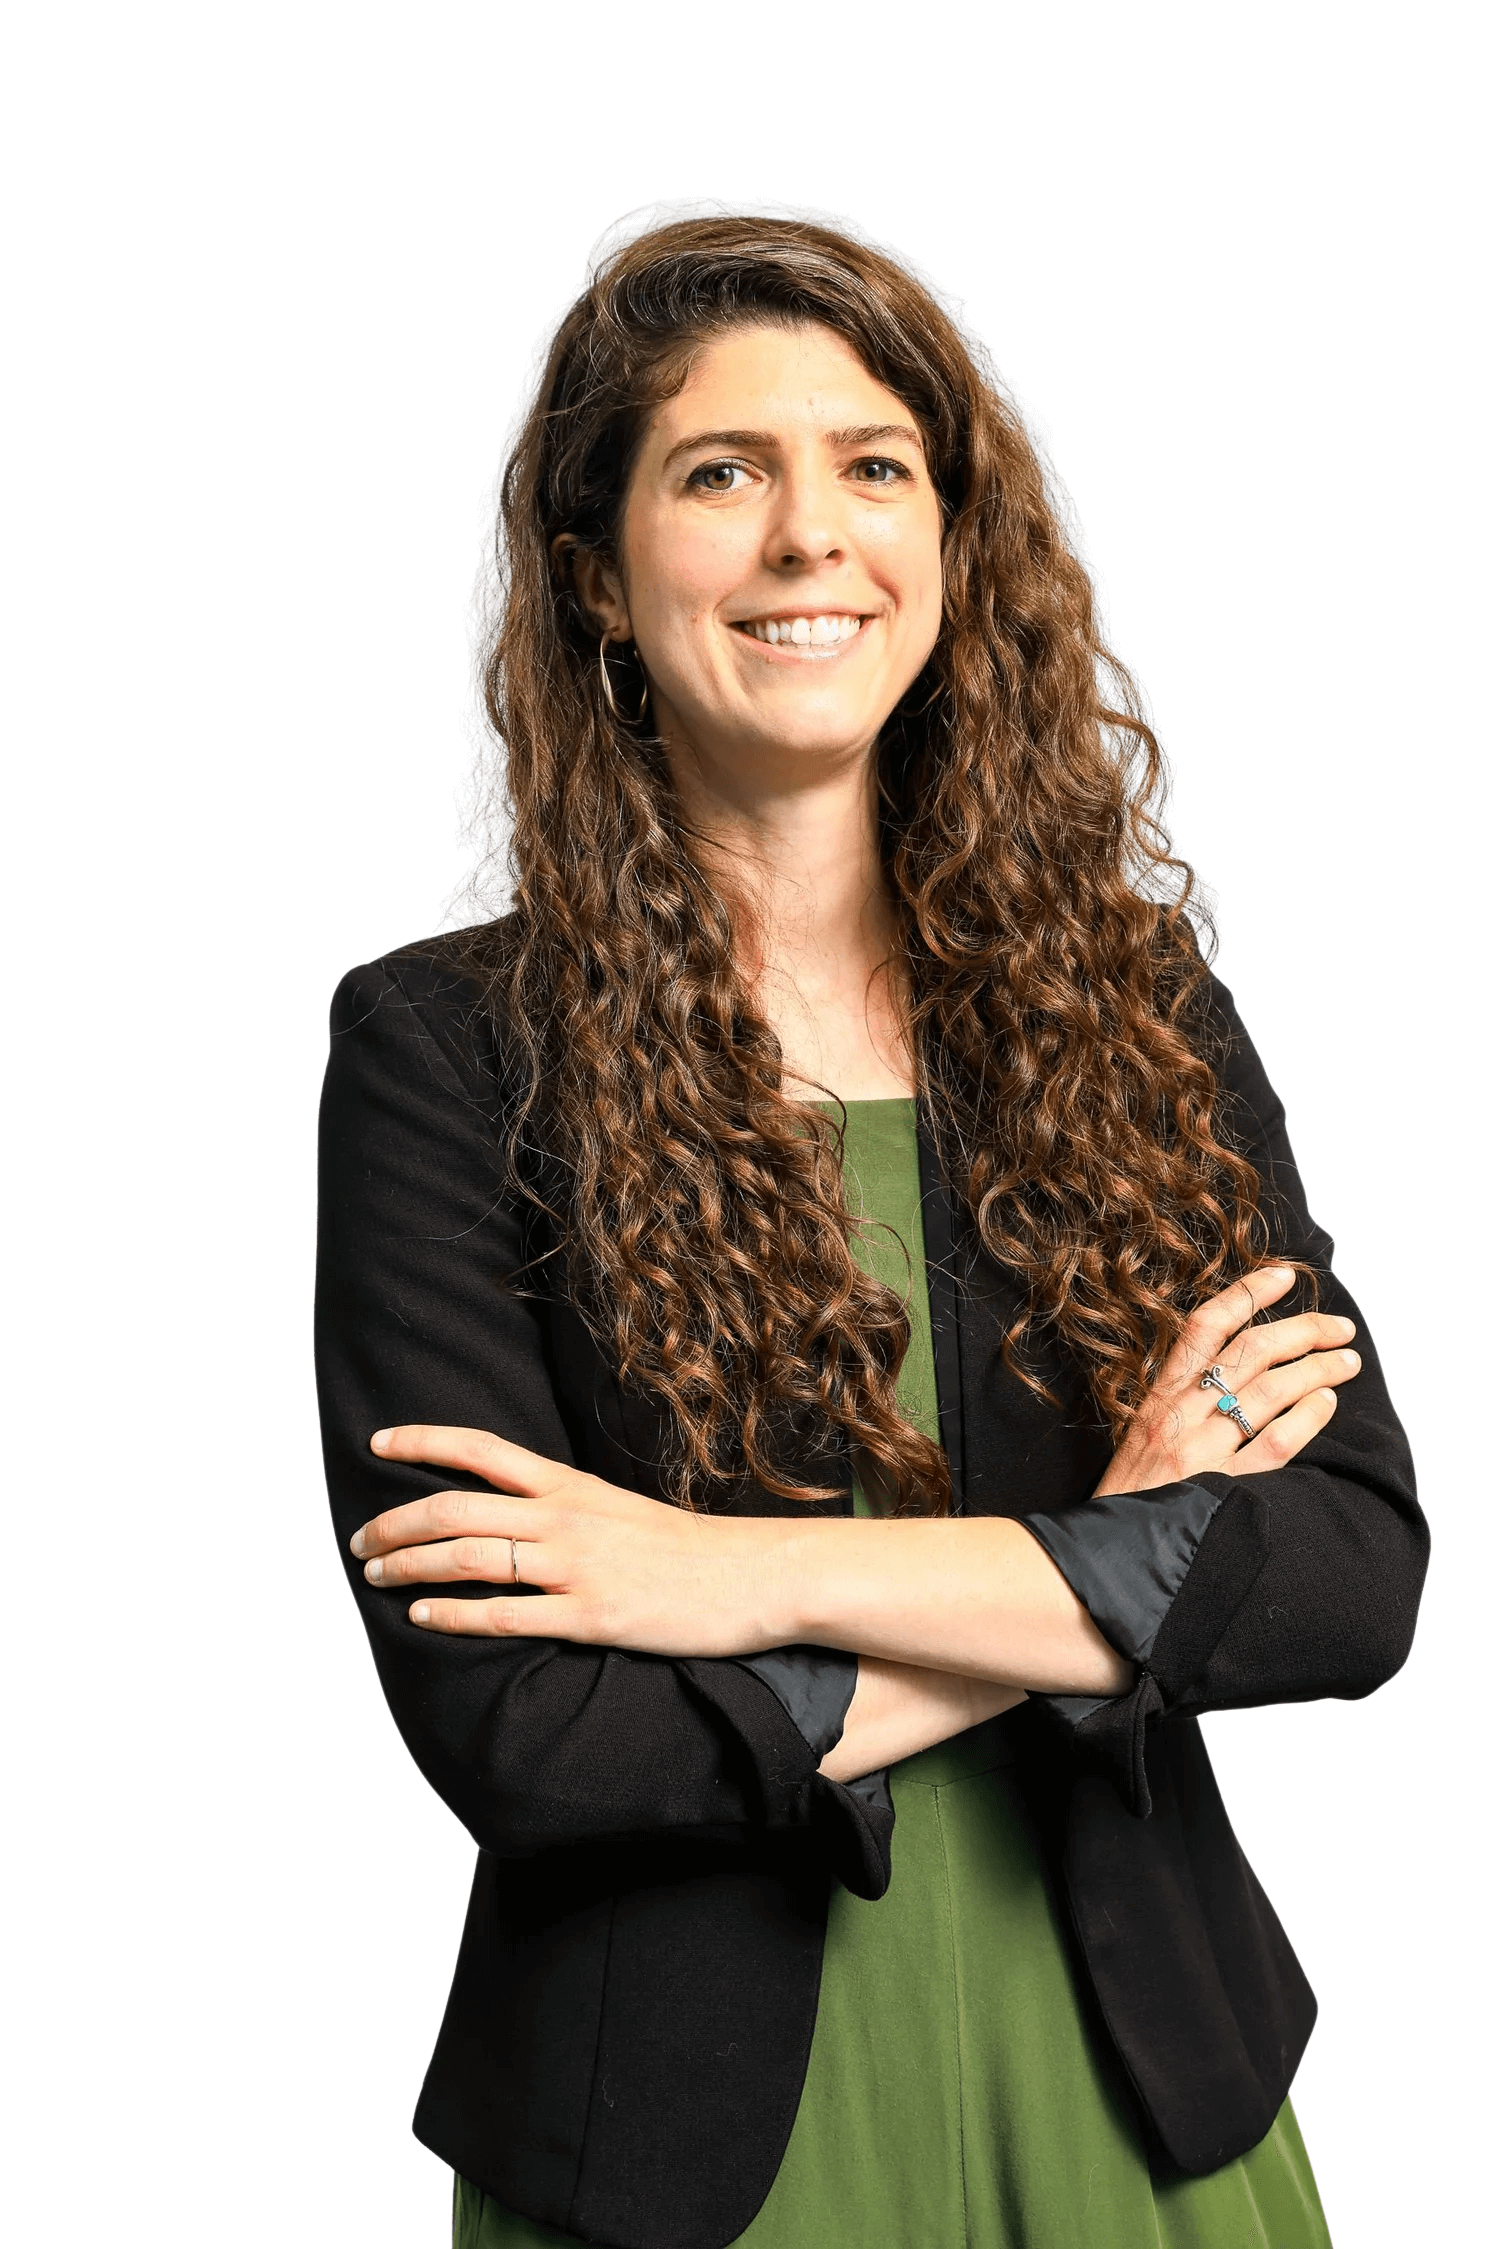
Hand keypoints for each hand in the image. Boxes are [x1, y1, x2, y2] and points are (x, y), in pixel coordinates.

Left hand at [352, 1425, 785, 1647]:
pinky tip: (424, 1615)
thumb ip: (563, 1509)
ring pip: (470, 1556)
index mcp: (570, 1485)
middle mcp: (565, 1518)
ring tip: (376, 1577)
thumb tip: (510, 1515)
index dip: (422, 1441)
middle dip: (395, 1524)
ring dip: (410, 1565)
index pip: (481, 1449)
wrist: (752, 1577)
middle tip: (359, 1544)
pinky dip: (454, 1613)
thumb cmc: (685, 1551)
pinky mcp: (590, 1615)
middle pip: (456, 1507)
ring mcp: (576, 1567)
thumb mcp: (618, 1510)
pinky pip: (505, 1614)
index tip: (377, 1443)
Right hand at [1094, 1264, 1359, 1496]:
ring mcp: (1200, 1451)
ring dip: (1317, 1369)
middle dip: (1303, 1330)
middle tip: (1339, 1327)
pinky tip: (1327, 1404)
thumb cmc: (1129, 1500)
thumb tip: (1234, 1374)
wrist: (1107, 1556)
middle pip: (1251, 1351)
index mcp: (1158, 1398)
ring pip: (1269, 1390)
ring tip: (1347, 1362)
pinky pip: (1274, 1443)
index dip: (1247, 1293)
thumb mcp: (1140, 1438)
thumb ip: (1179, 1406)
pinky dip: (1306, 1417)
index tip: (1285, 1276)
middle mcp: (1179, 1415)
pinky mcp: (1221, 1488)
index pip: (1204, 1326)